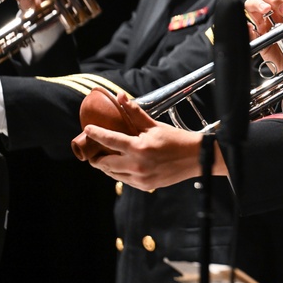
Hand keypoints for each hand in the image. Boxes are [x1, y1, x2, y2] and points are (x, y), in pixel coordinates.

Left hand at [77, 94, 226, 190]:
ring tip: (104, 158)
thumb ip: (135, 113)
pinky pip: (124, 180)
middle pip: (105, 163)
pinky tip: (121, 166)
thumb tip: (120, 97)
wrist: (195, 158)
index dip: (96, 134)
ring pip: (113, 174)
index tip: (87, 129)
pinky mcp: (145, 186)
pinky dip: (119, 173)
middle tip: (93, 151)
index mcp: (138, 147)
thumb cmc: (175, 139)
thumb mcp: (154, 125)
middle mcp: (137, 165)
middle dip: (96, 158)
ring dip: (106, 166)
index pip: (110, 140)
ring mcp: (140, 178)